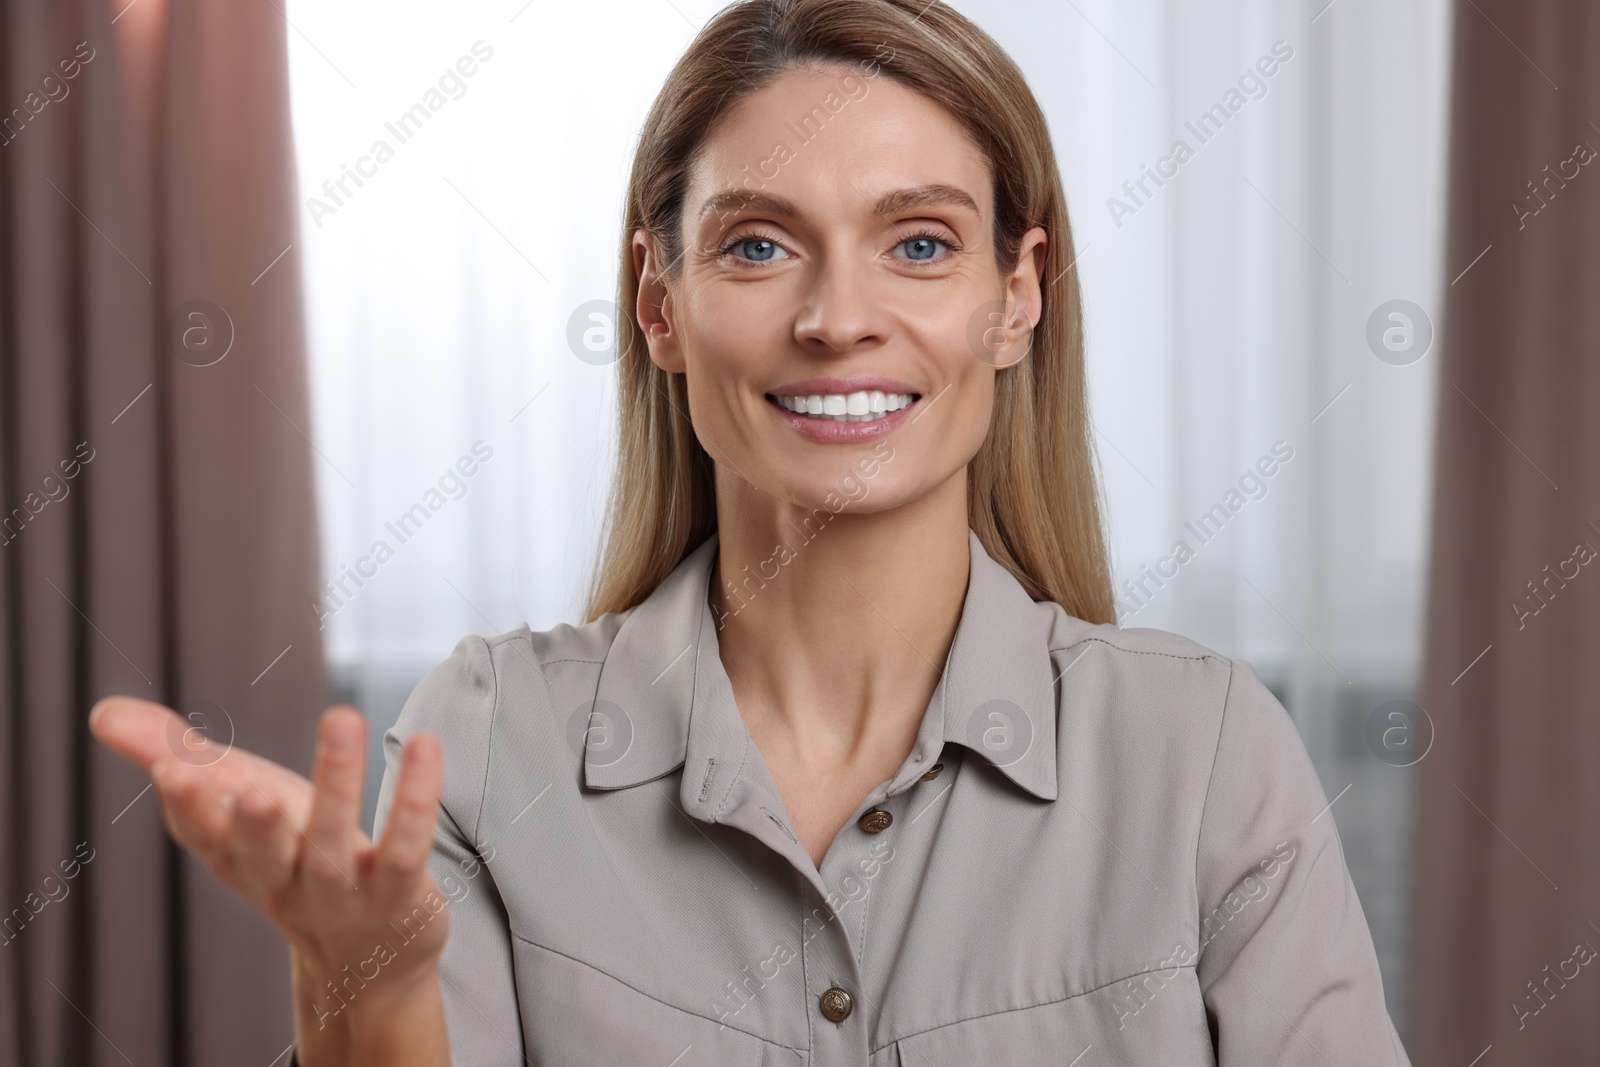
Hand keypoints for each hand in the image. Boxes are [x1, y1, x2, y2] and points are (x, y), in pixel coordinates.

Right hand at [88, 697, 450, 1029]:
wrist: (366, 962)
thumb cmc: (292, 856)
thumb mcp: (235, 800)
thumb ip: (170, 753)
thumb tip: (102, 713)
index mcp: (237, 858)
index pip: (204, 836)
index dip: (188, 806)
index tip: (172, 767)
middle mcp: (284, 881)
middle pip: (262, 856)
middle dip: (252, 822)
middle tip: (248, 784)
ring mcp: (343, 895)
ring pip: (336, 846)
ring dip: (338, 787)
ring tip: (341, 719)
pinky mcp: (400, 896)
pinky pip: (407, 849)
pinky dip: (415, 801)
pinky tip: (425, 747)